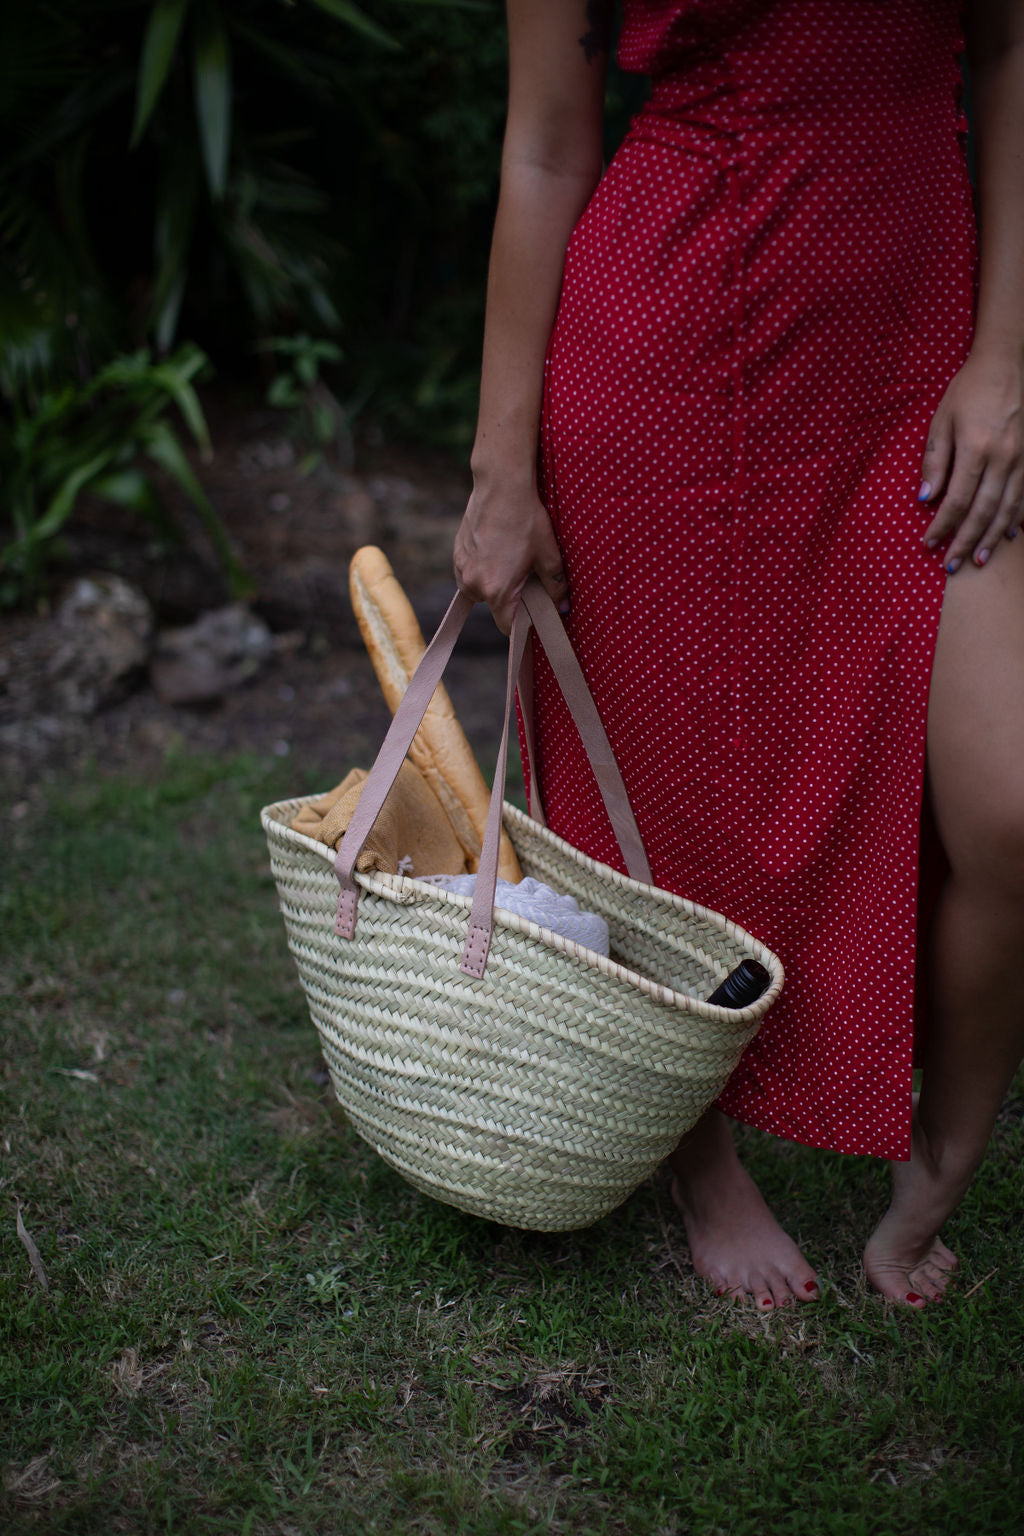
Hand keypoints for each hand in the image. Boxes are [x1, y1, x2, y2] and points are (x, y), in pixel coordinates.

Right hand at [454, 475, 567, 632]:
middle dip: (508, 598)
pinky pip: (468, 573)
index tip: (531, 613)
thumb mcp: (549, 554)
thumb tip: (562, 607)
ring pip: (478, 590)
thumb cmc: (527, 519)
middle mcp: (474, 584)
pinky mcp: (456, 553)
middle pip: (493, 607)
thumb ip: (556, 586)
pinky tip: (495, 550)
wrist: (501, 486)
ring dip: (492, 583)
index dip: (521, 623)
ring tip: (508, 559)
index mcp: (498, 590)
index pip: (507, 626)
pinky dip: (481, 569)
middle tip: (525, 576)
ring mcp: (462, 568)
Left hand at [919, 347, 1023, 571]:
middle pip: (983, 511)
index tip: (928, 543)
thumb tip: (926, 499)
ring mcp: (1023, 458)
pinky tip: (1008, 535)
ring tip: (979, 560)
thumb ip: (935, 460)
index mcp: (976, 448)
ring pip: (1008, 508)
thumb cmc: (968, 390)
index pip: (956, 500)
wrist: (1007, 364)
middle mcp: (1003, 457)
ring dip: (991, 538)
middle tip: (952, 565)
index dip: (942, 526)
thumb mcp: (942, 421)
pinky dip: (1017, 518)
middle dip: (966, 541)